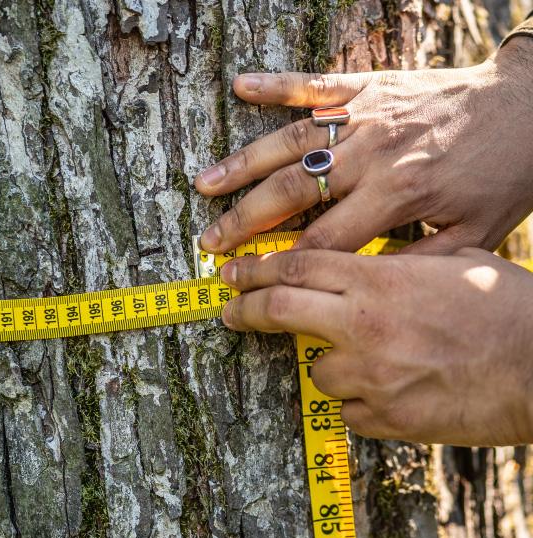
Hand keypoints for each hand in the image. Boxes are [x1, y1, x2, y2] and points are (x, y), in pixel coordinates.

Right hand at [196, 38, 532, 255]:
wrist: (529, 109)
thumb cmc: (501, 175)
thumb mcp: (472, 235)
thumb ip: (415, 262)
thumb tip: (363, 284)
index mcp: (395, 196)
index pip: (323, 242)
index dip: (283, 267)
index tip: (251, 282)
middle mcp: (370, 155)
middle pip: (291, 194)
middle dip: (245, 222)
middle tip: (210, 241)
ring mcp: (364, 116)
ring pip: (289, 143)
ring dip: (243, 164)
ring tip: (204, 183)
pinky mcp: (368, 86)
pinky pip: (313, 84)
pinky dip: (276, 86)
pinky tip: (241, 87)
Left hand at [219, 249, 532, 444]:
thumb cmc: (503, 307)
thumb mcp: (448, 263)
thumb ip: (393, 265)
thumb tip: (358, 270)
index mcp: (380, 280)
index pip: (298, 265)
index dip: (257, 268)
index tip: (233, 273)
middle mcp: (365, 325)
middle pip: (281, 309)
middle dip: (245, 308)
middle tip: (227, 310)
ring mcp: (372, 376)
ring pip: (315, 369)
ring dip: (323, 360)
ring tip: (360, 358)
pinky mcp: (386, 419)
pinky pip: (349, 409)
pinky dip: (356, 398)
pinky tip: (387, 388)